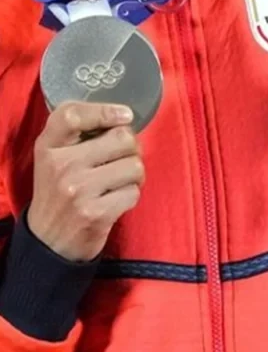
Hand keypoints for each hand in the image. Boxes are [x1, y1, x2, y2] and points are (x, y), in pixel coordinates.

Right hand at [27, 102, 144, 261]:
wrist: (48, 241)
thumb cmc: (59, 190)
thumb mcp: (54, 156)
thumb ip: (78, 133)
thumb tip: (124, 117)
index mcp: (49, 146)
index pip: (72, 114)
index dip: (104, 110)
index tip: (125, 115)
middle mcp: (61, 165)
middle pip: (121, 138)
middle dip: (132, 148)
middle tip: (123, 159)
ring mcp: (78, 190)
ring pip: (134, 166)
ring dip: (135, 175)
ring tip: (120, 181)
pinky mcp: (95, 214)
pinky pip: (133, 192)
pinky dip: (130, 195)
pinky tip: (116, 199)